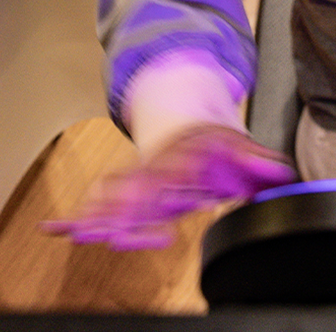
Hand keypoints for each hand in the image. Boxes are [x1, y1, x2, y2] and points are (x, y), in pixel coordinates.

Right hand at [40, 124, 294, 249]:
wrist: (181, 105)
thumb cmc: (211, 136)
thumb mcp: (238, 143)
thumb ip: (257, 162)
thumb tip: (279, 173)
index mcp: (185, 153)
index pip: (178, 173)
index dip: (173, 189)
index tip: (168, 203)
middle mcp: (158, 165)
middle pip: (140, 188)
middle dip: (125, 209)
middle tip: (109, 230)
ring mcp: (140, 176)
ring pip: (115, 194)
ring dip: (99, 212)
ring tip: (79, 231)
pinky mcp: (128, 187)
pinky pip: (102, 201)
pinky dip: (79, 213)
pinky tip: (56, 229)